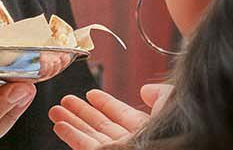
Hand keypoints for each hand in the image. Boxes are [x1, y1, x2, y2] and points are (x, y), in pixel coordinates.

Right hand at [48, 84, 172, 149]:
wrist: (175, 148)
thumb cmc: (177, 132)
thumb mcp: (171, 106)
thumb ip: (159, 96)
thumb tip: (145, 89)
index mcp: (146, 130)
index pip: (121, 115)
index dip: (105, 103)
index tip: (91, 94)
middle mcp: (130, 142)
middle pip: (101, 125)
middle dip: (81, 112)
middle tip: (65, 100)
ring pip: (89, 136)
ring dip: (71, 122)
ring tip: (55, 110)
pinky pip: (85, 147)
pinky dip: (71, 136)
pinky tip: (60, 124)